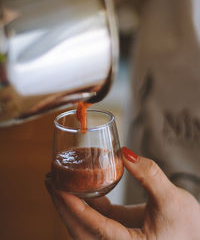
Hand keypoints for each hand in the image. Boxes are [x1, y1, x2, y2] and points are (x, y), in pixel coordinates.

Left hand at [45, 147, 199, 239]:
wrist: (195, 235)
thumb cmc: (188, 226)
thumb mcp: (170, 199)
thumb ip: (149, 175)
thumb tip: (125, 152)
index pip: (92, 226)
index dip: (72, 206)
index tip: (56, 187)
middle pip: (80, 228)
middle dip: (62, 204)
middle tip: (50, 180)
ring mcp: (115, 239)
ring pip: (84, 224)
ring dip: (70, 202)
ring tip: (58, 181)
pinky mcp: (118, 230)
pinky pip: (96, 217)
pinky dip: (85, 201)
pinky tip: (81, 184)